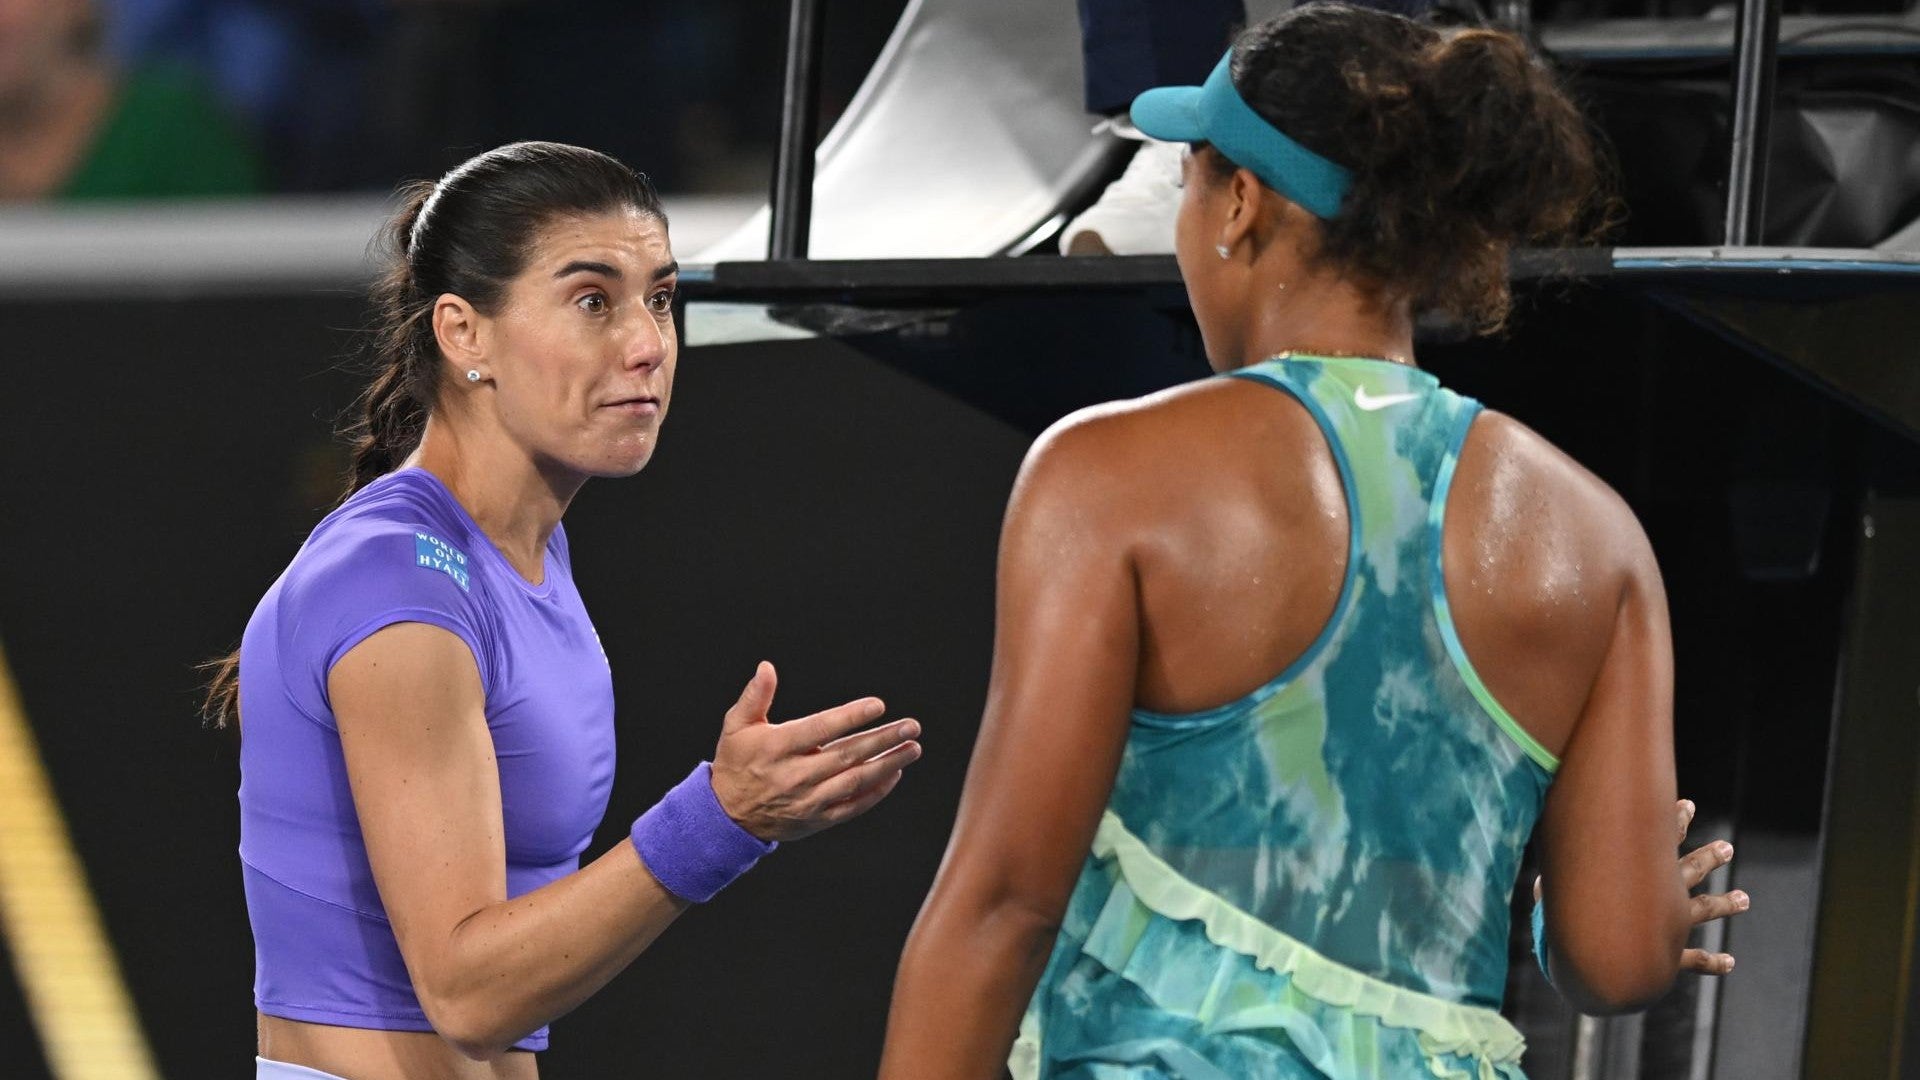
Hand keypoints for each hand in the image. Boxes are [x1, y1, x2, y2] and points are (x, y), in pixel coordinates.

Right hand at [710, 661, 922, 842]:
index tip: (878, 705)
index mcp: (777, 748)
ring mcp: (809, 800)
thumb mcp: (736, 725)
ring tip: (912, 748)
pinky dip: (876, 792)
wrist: (728, 816)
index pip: (821, 729)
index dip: (851, 717)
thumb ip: (754, 696)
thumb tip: (767, 668)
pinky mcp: (817, 818)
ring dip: (888, 764)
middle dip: (882, 739)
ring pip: (856, 782)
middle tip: (911, 726)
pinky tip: (894, 774)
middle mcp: (796, 775)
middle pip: (847, 755)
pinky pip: (853, 806)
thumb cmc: (737, 762)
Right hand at [1532, 798, 1746, 974]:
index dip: (1673, 820)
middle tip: (1726, 848)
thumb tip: (1536, 877)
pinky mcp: (1671, 958)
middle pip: (1690, 870)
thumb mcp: (1554, 896)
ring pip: (1703, 911)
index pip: (1659, 839)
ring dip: (1725, 904)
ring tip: (1745, 899)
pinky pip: (1695, 960)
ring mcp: (1671, 929)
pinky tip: (1730, 962)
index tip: (1687, 804)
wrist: (1600, 970)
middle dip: (1708, 858)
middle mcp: (1662, 899)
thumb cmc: (1571, 926)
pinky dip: (1712, 961)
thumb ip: (1551, 885)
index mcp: (1639, 878)